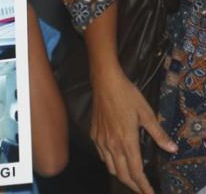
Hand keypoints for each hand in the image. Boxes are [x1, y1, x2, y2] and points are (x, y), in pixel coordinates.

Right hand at [90, 68, 177, 193]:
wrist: (105, 83)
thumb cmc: (127, 96)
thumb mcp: (147, 114)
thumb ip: (158, 134)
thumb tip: (172, 148)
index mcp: (127, 141)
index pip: (136, 172)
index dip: (144, 186)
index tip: (150, 193)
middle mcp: (112, 144)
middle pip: (122, 174)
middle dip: (133, 186)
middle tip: (143, 190)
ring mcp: (101, 140)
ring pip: (110, 167)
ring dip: (122, 176)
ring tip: (131, 179)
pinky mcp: (94, 135)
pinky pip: (102, 156)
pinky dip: (110, 164)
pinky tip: (116, 161)